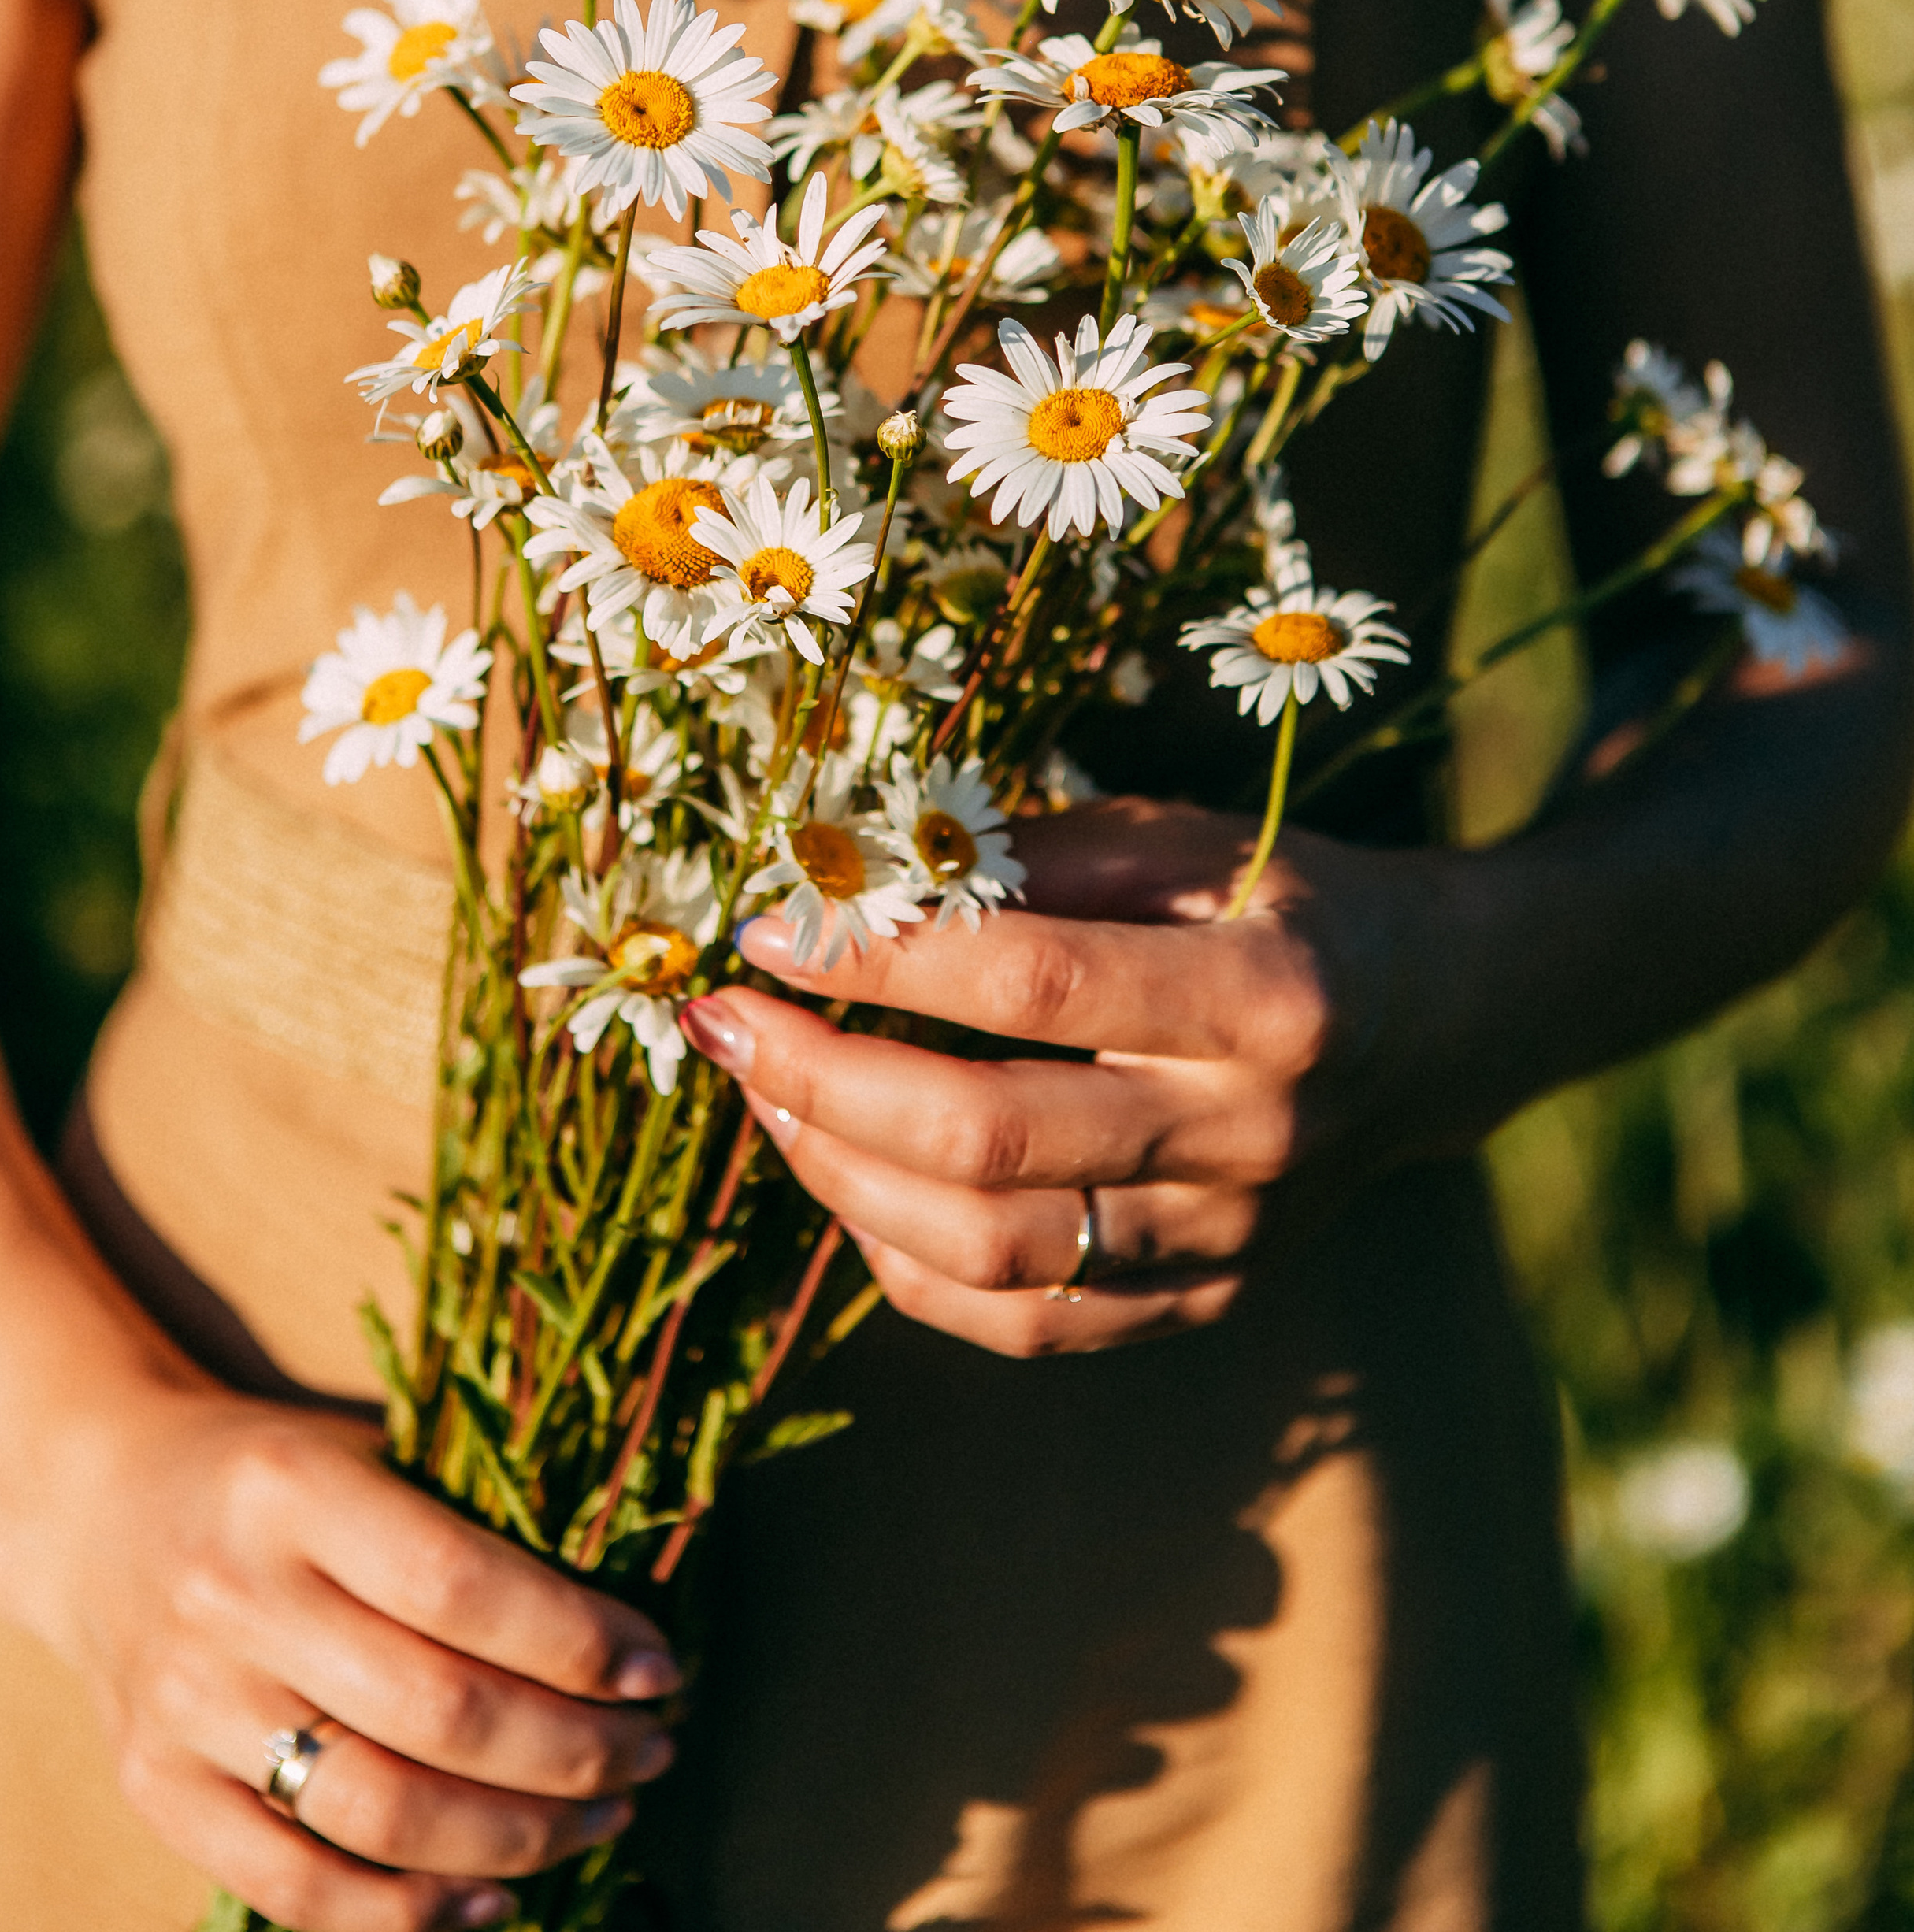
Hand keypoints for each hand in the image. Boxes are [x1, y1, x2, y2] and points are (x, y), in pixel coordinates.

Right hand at [27, 1385, 677, 1931]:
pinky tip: (492, 1899)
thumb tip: (624, 1628)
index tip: (659, 1667)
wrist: (95, 1508)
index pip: (460, 1586)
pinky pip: (298, 1889)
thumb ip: (469, 1524)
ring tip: (601, 1817)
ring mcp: (186, 1706)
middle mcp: (233, 1599)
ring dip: (516, 1836)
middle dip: (572, 1749)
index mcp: (293, 1491)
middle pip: (436, 1712)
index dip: (575, 1640)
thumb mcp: (363, 1450)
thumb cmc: (274, 1476)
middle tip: (651, 1748)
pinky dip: (409, 1913)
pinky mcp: (155, 1791)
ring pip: (379, 1813)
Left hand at [679, 794, 1444, 1358]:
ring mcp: (1231, 1240)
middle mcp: (1253, 1135)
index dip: (883, 961)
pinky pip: (1026, 1322)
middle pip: (994, 1141)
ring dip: (843, 1176)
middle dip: (825, 1080)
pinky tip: (848, 1183)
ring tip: (768, 1093)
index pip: (1034, 984)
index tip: (768, 927)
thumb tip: (849, 880)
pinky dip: (909, 1264)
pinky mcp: (1206, 1302)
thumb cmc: (1280, 898)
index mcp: (1264, 995)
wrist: (1433, 1023)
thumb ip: (1031, 860)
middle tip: (727, 1021)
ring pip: (993, 1252)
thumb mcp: (1182, 837)